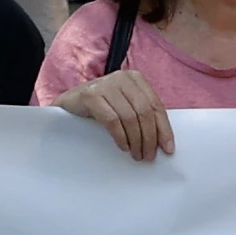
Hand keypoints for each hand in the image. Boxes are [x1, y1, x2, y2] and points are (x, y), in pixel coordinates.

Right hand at [53, 66, 170, 161]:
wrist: (67, 104)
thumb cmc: (100, 108)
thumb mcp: (124, 106)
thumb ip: (141, 114)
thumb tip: (162, 140)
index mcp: (135, 78)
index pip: (155, 105)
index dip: (163, 129)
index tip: (167, 149)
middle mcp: (122, 77)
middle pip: (144, 112)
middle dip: (149, 138)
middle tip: (148, 156)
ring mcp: (105, 84)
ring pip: (129, 117)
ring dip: (136, 140)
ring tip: (136, 155)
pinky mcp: (90, 95)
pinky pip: (112, 120)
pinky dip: (120, 137)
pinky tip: (123, 147)